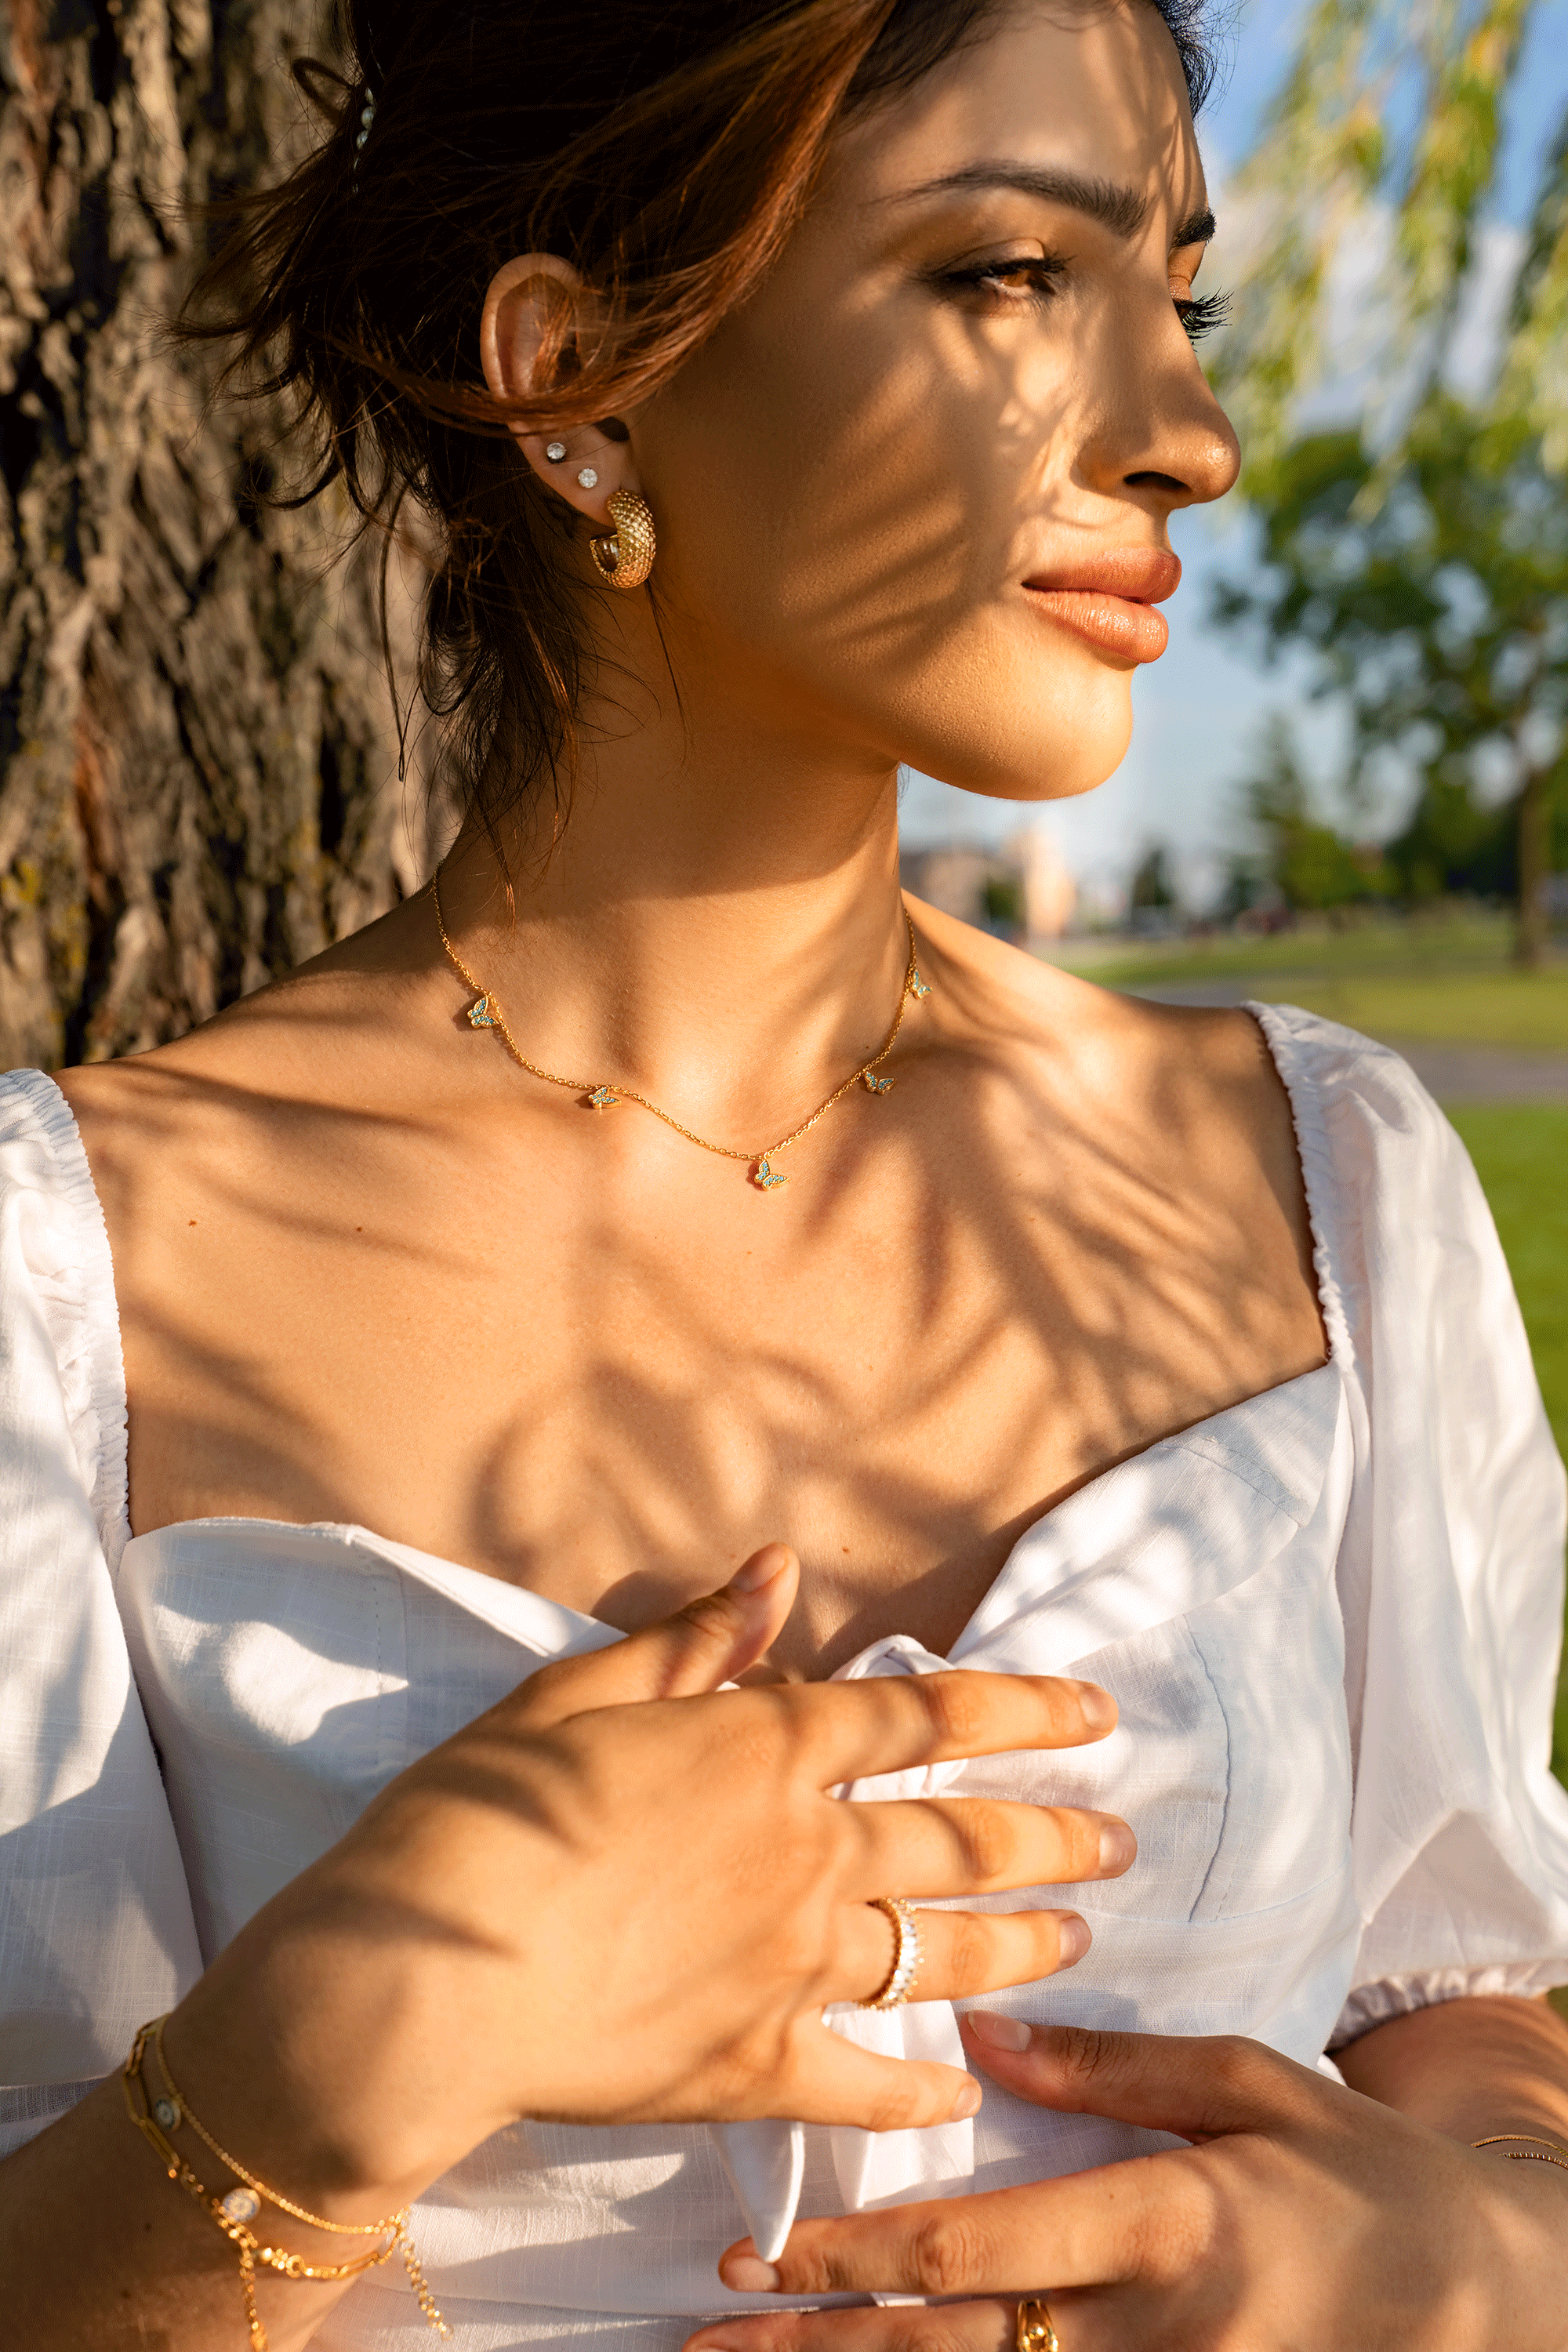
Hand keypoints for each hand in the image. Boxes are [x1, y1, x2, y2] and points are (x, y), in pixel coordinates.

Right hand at [164, 1548, 1131, 2207]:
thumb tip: (775, 1571)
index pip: (927, 1718)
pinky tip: (963, 2093)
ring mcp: (788, 1967)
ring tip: (1081, 1938)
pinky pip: (862, 2082)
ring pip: (939, 1954)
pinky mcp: (751, 2067)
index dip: (1025, 1710)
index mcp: (764, 1751)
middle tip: (1121, 1839)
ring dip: (1021, 1944)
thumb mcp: (575, 1694)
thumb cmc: (480, 1815)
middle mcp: (803, 1853)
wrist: (419, 1977)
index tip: (1100, 1713)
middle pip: (962, 1839)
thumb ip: (688, 1640)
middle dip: (1055, 1834)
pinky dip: (919, 2090)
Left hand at [689, 2014, 1567, 2350]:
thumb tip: (979, 2032)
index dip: (860, 2263)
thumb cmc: (1352, 2166)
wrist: (1470, 2288)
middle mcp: (1153, 2335)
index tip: (767, 2250)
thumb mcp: (1248, 2082)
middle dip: (824, 2348)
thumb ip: (1112, 2065)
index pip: (980, 2259)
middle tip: (715, 2339)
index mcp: (1166, 2225)